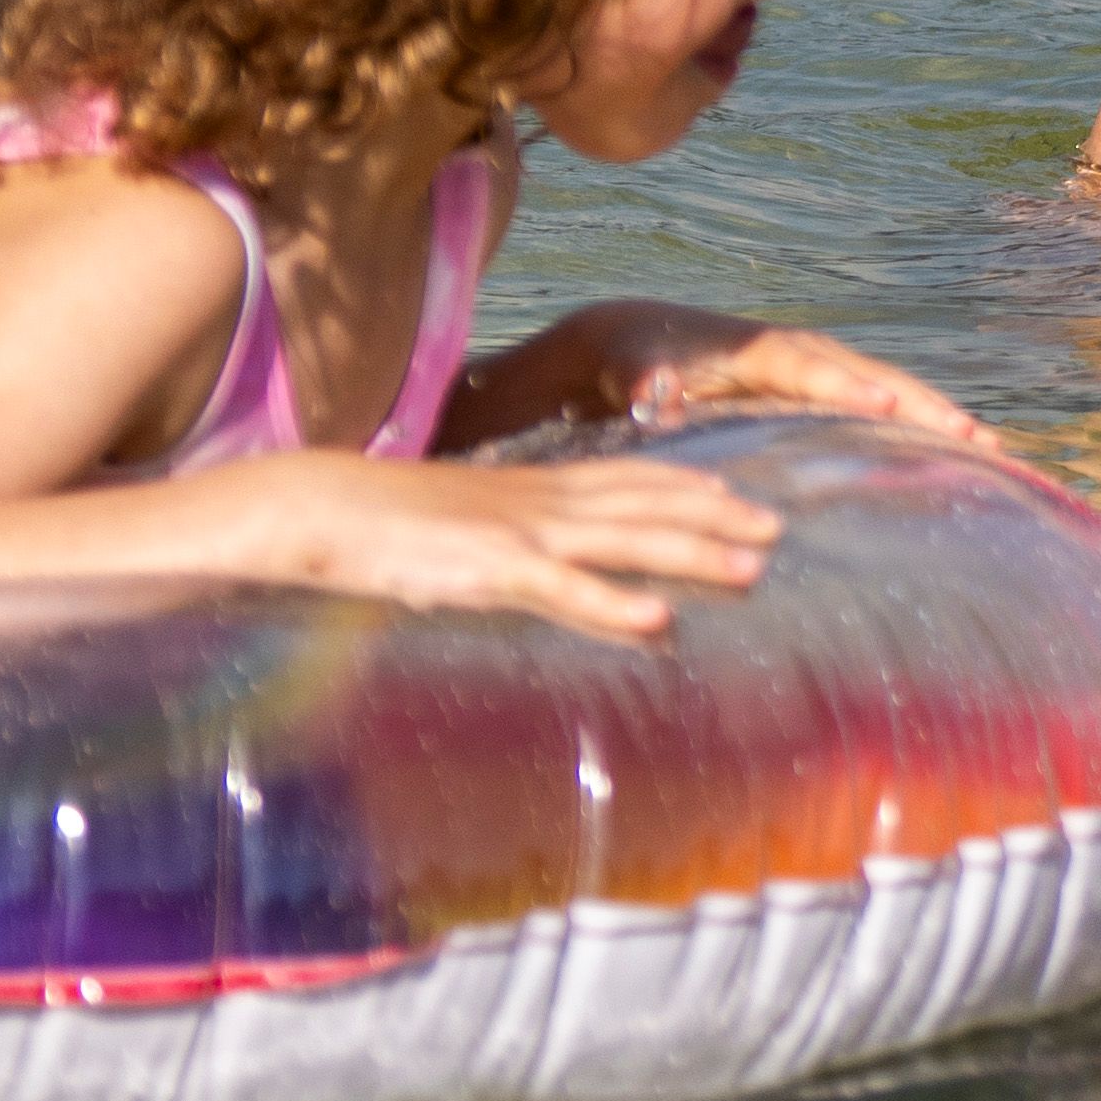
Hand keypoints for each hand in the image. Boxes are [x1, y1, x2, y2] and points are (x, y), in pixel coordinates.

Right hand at [220, 447, 778, 640]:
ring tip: (753, 569)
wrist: (323, 508)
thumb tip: (539, 567)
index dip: (686, 484)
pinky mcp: (492, 569)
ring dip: (693, 554)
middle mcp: (541, 502)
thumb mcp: (461, 529)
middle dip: (716, 516)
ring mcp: (521, 533)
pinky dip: (615, 604)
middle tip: (778, 528)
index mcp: (533, 489)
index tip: (738, 493)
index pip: (626, 477)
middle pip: (646, 504)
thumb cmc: (384, 525)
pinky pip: (565, 590)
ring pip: (626, 540)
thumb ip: (508, 547)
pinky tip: (661, 623)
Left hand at [617, 318, 1004, 452]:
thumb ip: (641, 384)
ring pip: (885, 392)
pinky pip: (874, 407)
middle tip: (977, 439)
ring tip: (990, 451)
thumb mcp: (629, 367)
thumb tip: (645, 398)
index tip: (890, 410)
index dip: (852, 390)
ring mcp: (814, 370)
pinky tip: (953, 459)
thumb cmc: (632, 357)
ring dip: (934, 417)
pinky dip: (915, 427)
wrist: (634, 336)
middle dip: (923, 406)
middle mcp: (800, 354)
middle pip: (874, 378)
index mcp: (762, 351)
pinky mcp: (816, 390)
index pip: (817, 371)